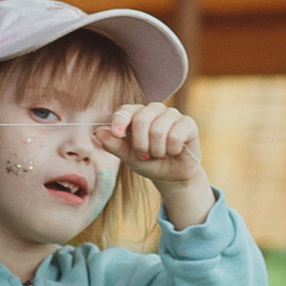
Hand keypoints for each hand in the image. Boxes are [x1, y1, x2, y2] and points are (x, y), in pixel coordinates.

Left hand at [98, 98, 213, 223]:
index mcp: (136, 114)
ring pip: (158, 129)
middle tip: (144, 155)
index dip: (120, 120)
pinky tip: (174, 151)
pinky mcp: (188, 123)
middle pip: (141, 119)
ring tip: (160, 155)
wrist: (171, 176)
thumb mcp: (128, 156)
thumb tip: (97, 131)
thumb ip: (113, 144)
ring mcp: (172, 114)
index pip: (125, 110)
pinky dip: (172, 150)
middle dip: (140, 144)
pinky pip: (175, 135)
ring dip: (156, 150)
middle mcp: (154, 109)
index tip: (117, 133)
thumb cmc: (148, 162)